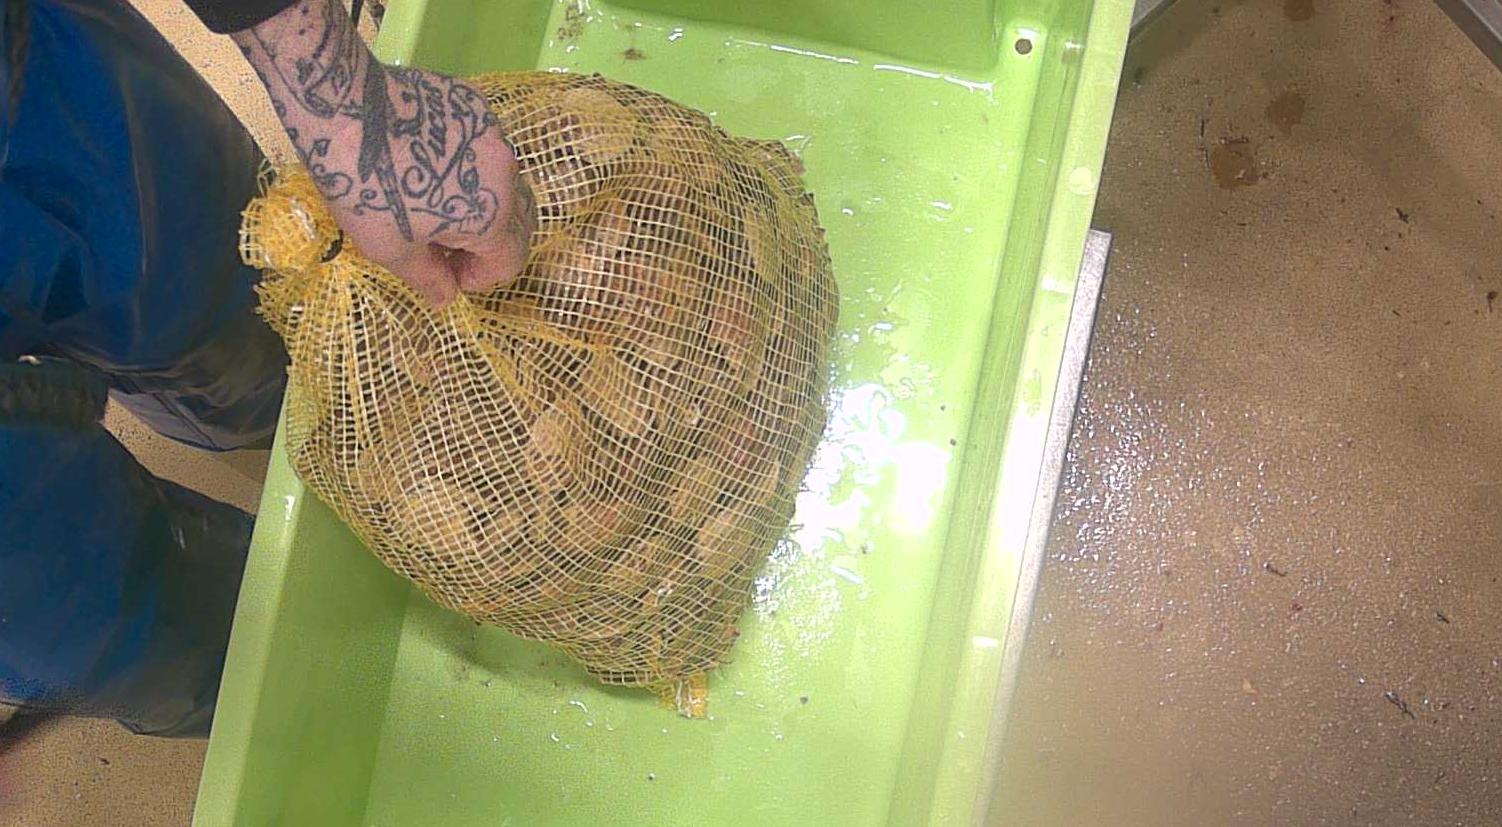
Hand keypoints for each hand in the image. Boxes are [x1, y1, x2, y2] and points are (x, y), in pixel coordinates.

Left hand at [233, 0, 534, 305]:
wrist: (344, 109)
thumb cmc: (366, 190)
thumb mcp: (392, 249)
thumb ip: (430, 278)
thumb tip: (448, 298)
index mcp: (491, 218)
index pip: (509, 261)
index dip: (479, 277)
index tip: (447, 272)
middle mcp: (505, 175)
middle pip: (514, 222)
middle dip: (485, 241)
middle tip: (444, 242)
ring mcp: (493, 135)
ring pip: (500, 181)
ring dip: (478, 201)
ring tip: (435, 200)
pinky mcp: (474, 106)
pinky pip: (483, 147)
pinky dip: (466, 165)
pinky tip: (428, 161)